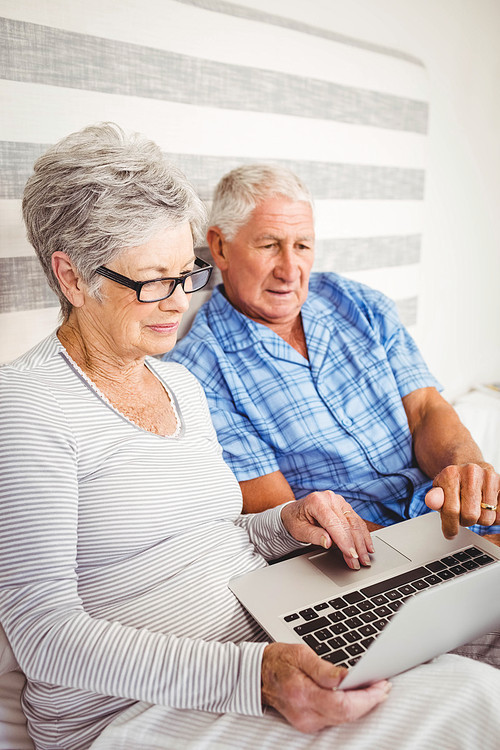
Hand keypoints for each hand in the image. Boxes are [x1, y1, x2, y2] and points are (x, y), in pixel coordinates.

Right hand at [261, 642, 389, 732]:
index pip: (343, 705)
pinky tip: (357, 697)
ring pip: (344, 720)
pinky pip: (335, 719)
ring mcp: (306, 722)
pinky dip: (350, 708)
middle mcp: (305, 714)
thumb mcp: (301, 654)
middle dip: (369, 701)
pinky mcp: (308, 723)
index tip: (381, 685)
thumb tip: (347, 677)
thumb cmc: (278, 661)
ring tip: (375, 689)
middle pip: (347, 715)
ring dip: (362, 705)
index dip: (367, 698)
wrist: (257, 675)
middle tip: (383, 686)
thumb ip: (324, 669)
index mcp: (303, 694)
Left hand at [281, 491, 373, 568]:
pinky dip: (363, 534)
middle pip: (347, 524)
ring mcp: (339, 501)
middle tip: (360, 562)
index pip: (334, 524)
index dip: (344, 541)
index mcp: (317, 502)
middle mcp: (330, 498)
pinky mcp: (345, 506)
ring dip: (362, 542)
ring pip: (355, 523)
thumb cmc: (295, 521)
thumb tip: (328, 542)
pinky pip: (357, 520)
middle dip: (355, 546)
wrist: (294, 511)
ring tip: (365, 558)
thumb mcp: (299, 530)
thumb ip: (313, 535)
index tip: (351, 555)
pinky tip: (367, 546)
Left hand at [425, 462, 499, 538]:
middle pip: (471, 516)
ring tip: (474, 510)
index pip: (451, 510)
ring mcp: (489, 477)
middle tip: (462, 516)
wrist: (469, 469)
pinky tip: (486, 508)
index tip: (450, 534)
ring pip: (487, 518)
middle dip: (465, 521)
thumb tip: (431, 502)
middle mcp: (471, 472)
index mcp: (451, 473)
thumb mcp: (439, 490)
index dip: (450, 526)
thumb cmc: (453, 484)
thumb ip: (435, 498)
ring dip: (479, 520)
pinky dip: (494, 516)